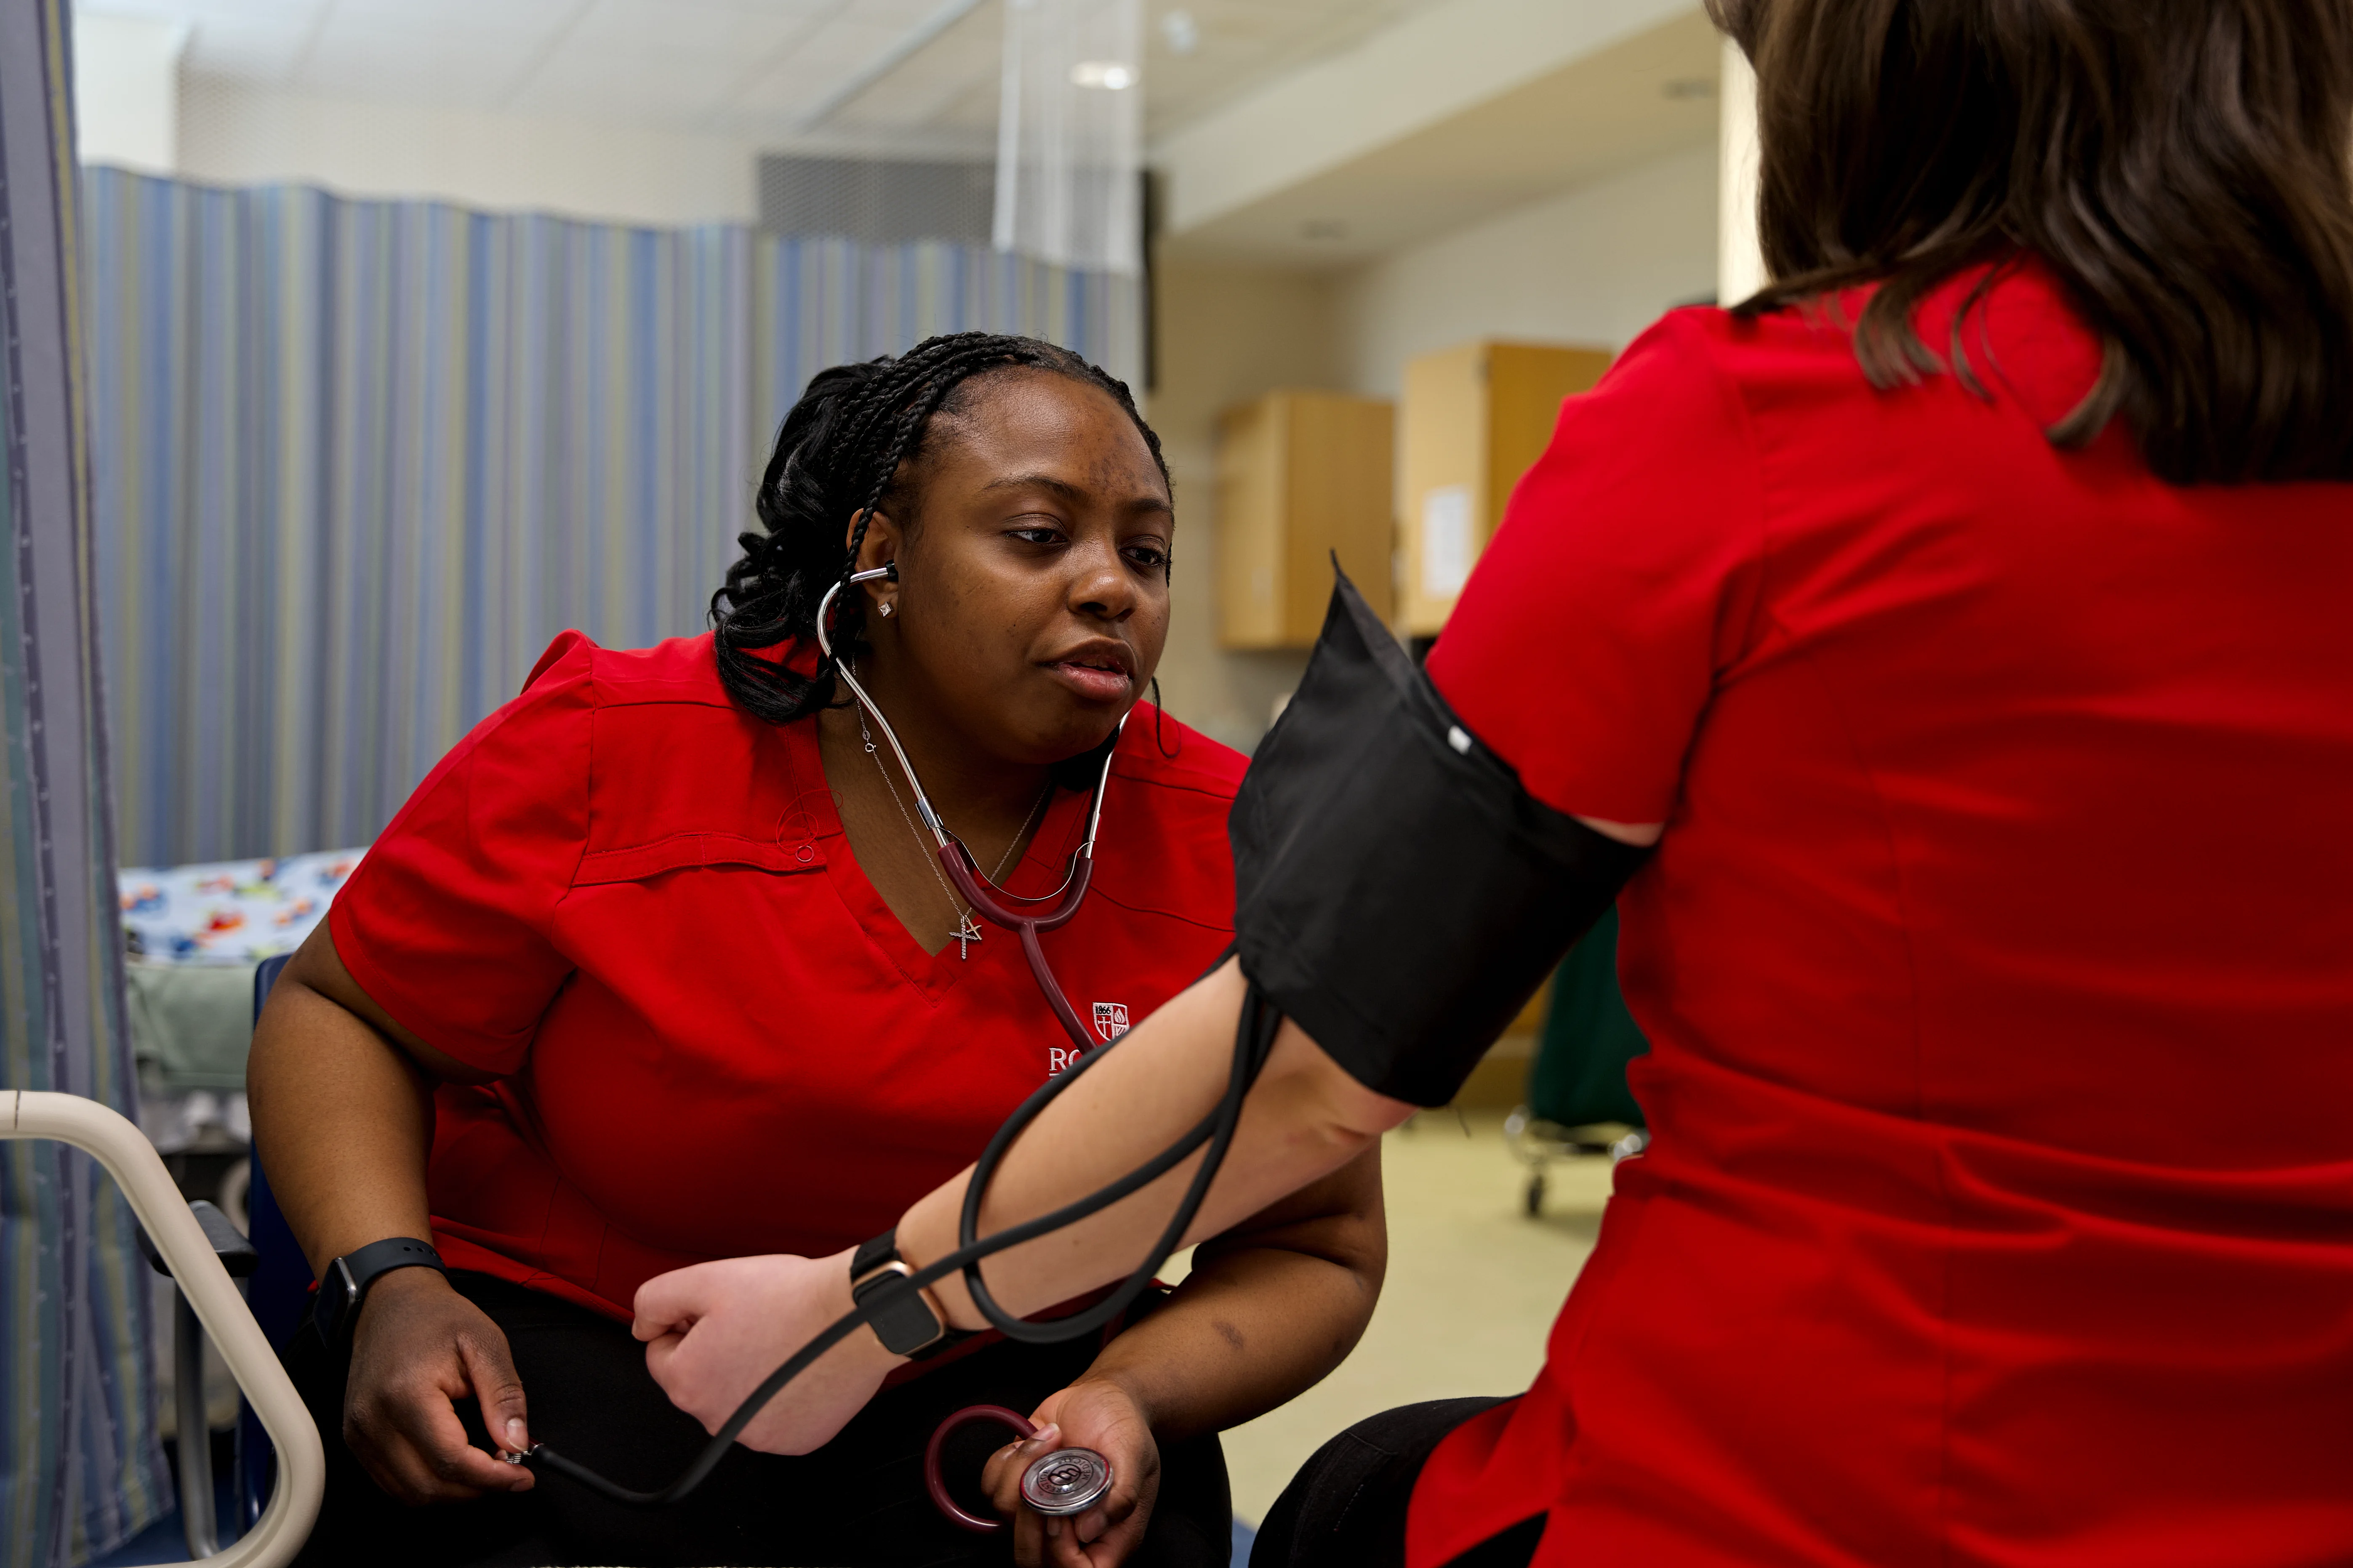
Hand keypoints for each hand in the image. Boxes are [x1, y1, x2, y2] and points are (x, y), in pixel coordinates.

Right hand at [340, 1269, 534, 1504]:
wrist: (389, 1303)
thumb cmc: (436, 1318)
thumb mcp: (485, 1343)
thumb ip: (504, 1395)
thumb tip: (518, 1443)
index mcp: (405, 1394)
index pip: (450, 1460)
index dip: (491, 1477)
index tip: (522, 1476)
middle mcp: (373, 1420)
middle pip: (428, 1486)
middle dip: (476, 1489)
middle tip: (509, 1473)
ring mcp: (359, 1433)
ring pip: (408, 1493)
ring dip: (453, 1492)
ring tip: (485, 1469)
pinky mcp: (356, 1439)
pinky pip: (393, 1482)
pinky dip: (428, 1484)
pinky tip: (455, 1465)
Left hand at [633, 1250, 899, 1454]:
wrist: (856, 1315)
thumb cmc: (790, 1298)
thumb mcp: (706, 1278)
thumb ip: (654, 1300)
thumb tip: (642, 1325)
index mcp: (687, 1381)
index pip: (663, 1353)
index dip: (690, 1322)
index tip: (722, 1311)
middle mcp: (716, 1420)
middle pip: (701, 1379)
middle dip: (719, 1350)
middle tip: (754, 1320)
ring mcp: (759, 1436)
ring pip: (738, 1399)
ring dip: (750, 1373)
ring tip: (781, 1339)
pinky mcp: (796, 1441)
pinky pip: (776, 1416)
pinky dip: (784, 1393)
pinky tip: (799, 1365)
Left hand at [981, 1377, 1160, 1567]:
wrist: (1102, 1397)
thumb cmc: (1126, 1429)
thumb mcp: (1136, 1455)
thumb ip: (1122, 1495)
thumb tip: (1089, 1530)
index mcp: (1105, 1535)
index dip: (1060, 1554)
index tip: (1060, 1515)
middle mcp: (1069, 1529)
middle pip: (1030, 1557)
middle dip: (1027, 1522)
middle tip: (1043, 1479)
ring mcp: (1040, 1507)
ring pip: (1006, 1516)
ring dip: (1020, 1472)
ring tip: (1052, 1439)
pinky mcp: (1019, 1483)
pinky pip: (991, 1486)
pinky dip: (1005, 1461)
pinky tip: (1035, 1440)